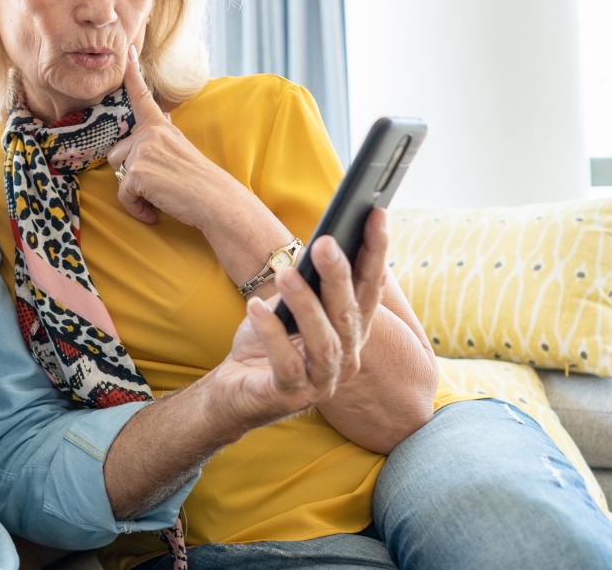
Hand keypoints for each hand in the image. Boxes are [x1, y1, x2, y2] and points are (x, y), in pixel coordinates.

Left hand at [105, 47, 251, 227]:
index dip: (133, 74)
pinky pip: (123, 194)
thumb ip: (165, 133)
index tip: (128, 52)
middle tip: (157, 187)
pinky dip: (136, 208)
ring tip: (158, 198)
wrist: (217, 201)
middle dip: (130, 174)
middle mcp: (150, 134)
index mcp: (161, 127)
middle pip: (117, 153)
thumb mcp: (182, 148)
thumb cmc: (200, 182)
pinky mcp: (137, 171)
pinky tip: (153, 212)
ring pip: (118, 173)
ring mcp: (142, 150)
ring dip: (133, 192)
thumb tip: (159, 118)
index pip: (143, 97)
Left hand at [199, 210, 390, 435]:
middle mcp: (345, 359)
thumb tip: (323, 243)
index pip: (370, 288)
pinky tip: (255, 309)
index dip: (376, 252)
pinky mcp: (289, 397)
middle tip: (325, 243)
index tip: (376, 214)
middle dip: (339, 276)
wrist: (235, 392)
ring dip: (306, 305)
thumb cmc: (267, 342)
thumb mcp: (289, 306)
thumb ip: (310, 283)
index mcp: (350, 332)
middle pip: (349, 313)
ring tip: (286, 274)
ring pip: (324, 342)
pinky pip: (286, 365)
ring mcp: (321, 382)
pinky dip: (271, 335)